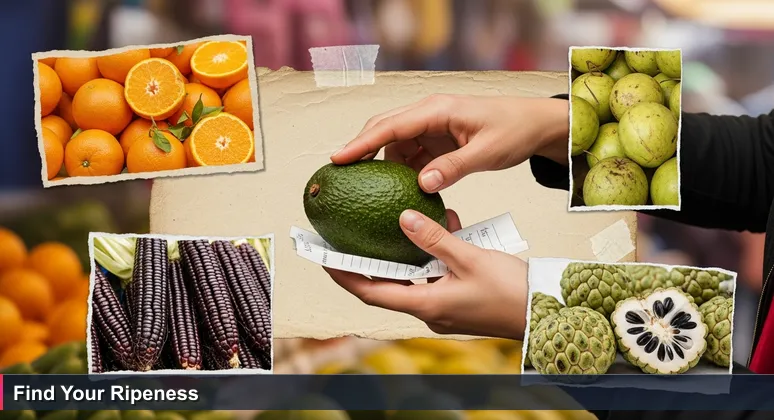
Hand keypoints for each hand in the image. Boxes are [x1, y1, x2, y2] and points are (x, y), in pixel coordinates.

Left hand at [323, 208, 528, 339]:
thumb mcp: (469, 259)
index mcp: (426, 304)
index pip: (370, 292)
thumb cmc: (511, 292)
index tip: (324, 257)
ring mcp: (445, 305)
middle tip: (349, 236)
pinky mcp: (460, 297)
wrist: (548, 312)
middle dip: (371, 259)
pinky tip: (446, 223)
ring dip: (410, 250)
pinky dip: (436, 251)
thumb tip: (402, 218)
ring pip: (416, 273)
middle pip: (388, 283)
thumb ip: (434, 238)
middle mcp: (430, 308)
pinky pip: (439, 272)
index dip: (344, 275)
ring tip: (401, 220)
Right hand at [331, 94, 568, 192]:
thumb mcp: (487, 152)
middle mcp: (429, 113)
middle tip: (339, 173)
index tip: (339, 157)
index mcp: (438, 110)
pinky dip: (403, 170)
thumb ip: (454, 168)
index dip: (362, 143)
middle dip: (361, 149)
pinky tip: (397, 188)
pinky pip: (411, 154)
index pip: (391, 126)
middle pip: (384, 129)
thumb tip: (422, 184)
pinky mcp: (437, 139)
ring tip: (366, 187)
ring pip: (395, 143)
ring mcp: (432, 126)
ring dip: (384, 164)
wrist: (535, 124)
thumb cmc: (514, 130)